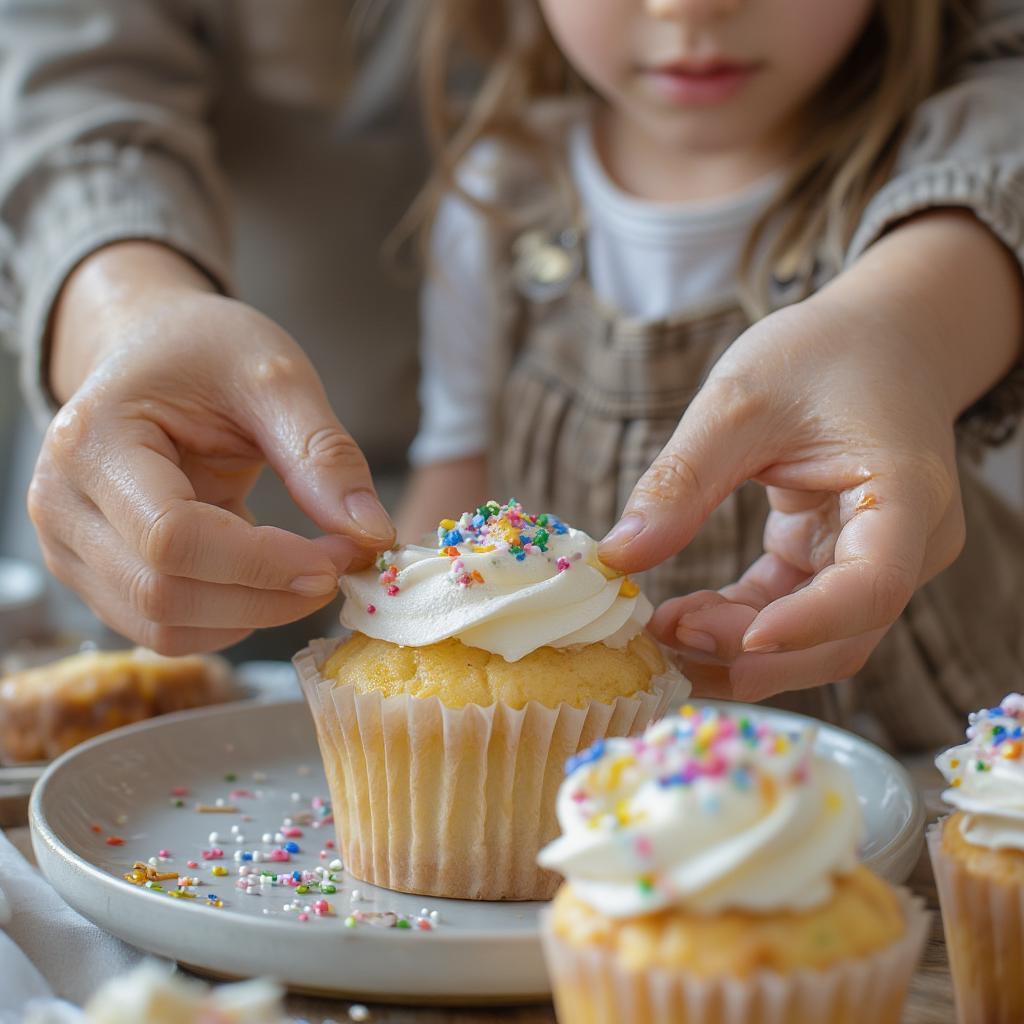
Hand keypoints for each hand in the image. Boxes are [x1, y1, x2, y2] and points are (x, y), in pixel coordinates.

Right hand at [28, 242, 394, 653]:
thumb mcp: (274, 378)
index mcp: (93, 441)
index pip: (173, 537)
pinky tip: (270, 580)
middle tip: (342, 565)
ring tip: (312, 569)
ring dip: (255, 614)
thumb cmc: (206, 352)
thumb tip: (373, 535)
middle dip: (269, 595)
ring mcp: (70, 549)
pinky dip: (231, 618)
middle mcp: (62, 505)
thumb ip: (323, 454)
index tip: (340, 558)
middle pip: (164, 594)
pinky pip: (164, 629)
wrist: (151, 349)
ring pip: (163, 626)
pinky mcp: (97, 577)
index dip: (265, 563)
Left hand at [599, 291, 966, 701]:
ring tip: (660, 638)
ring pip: (815, 642)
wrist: (874, 338)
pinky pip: (788, 612)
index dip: (807, 624)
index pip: (871, 585)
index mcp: (904, 495)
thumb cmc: (821, 354)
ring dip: (737, 653)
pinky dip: (736, 625)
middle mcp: (905, 544)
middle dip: (752, 656)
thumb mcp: (739, 402)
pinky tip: (682, 620)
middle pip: (842, 637)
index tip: (732, 638)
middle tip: (663, 641)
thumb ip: (682, 481)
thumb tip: (619, 557)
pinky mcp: (833, 560)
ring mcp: (872, 559)